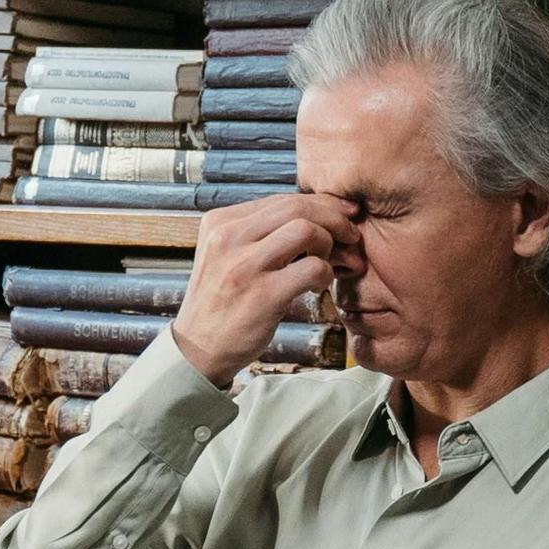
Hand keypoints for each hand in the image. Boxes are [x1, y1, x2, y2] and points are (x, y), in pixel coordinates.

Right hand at [175, 192, 359, 387]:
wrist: (197, 349)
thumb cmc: (223, 301)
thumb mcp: (227, 255)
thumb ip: (259, 232)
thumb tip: (315, 212)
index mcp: (219, 222)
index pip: (281, 199)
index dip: (320, 204)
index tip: (343, 213)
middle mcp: (227, 238)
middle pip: (296, 207)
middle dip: (333, 217)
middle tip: (350, 235)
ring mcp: (243, 266)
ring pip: (305, 230)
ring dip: (329, 243)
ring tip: (329, 262)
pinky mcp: (262, 295)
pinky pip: (312, 267)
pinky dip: (325, 273)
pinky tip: (319, 285)